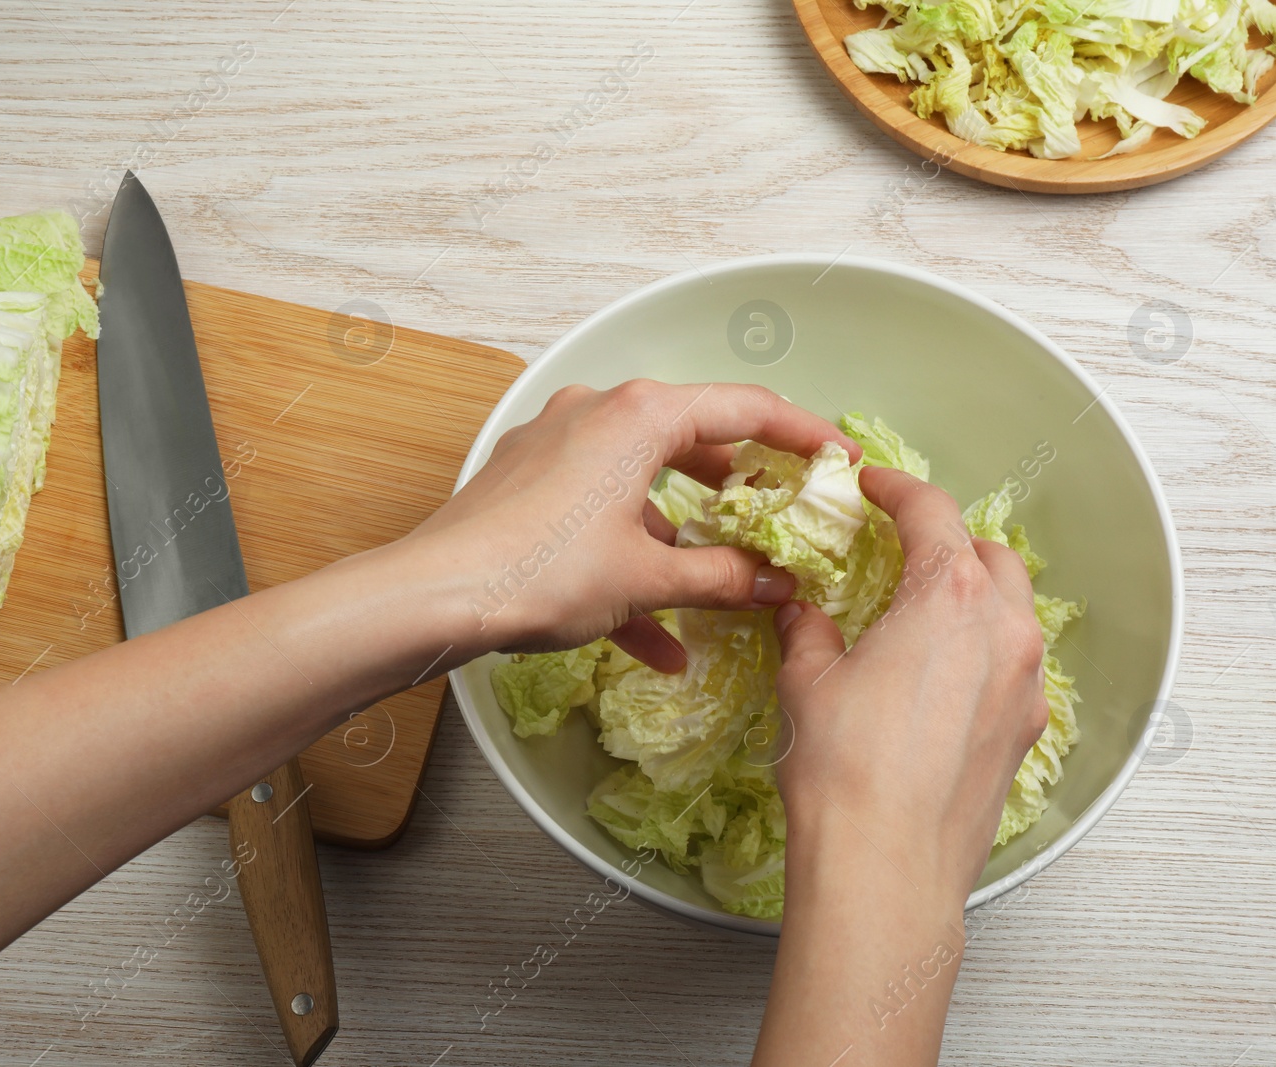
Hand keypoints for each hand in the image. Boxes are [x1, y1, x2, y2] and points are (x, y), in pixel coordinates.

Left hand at [408, 379, 861, 670]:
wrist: (434, 596)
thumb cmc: (544, 573)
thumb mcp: (647, 579)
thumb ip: (722, 577)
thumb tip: (775, 585)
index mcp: (638, 415)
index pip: (745, 407)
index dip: (803, 432)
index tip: (841, 458)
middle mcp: (597, 413)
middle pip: (691, 439)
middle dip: (739, 488)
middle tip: (783, 516)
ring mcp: (556, 446)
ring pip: (641, 484)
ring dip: (682, 538)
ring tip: (723, 585)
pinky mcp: (526, 484)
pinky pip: (596, 514)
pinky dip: (629, 560)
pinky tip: (655, 638)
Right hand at [750, 466, 1047, 1066]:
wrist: (886, 868)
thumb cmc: (845, 771)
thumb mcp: (808, 682)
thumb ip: (809, 631)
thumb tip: (803, 613)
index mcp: (950, 598)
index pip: (932, 513)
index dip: (897, 488)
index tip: (873, 484)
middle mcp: (1003, 633)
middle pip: (989, 556)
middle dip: (947, 541)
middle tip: (899, 547)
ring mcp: (1025, 687)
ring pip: (1012, 611)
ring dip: (973, 596)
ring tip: (921, 611)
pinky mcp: (1025, 735)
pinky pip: (1014, 667)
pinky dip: (983, 650)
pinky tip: (938, 676)